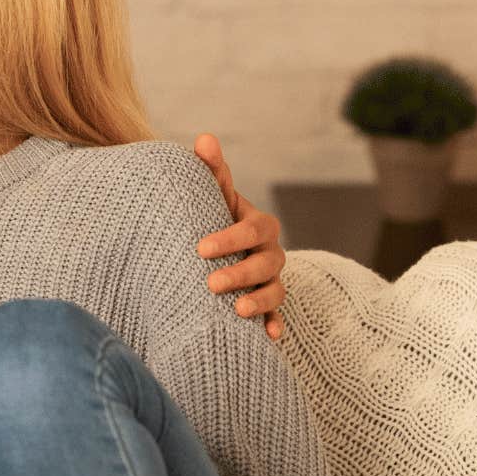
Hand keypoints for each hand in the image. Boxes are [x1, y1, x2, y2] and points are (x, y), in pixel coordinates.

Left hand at [192, 132, 287, 340]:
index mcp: (258, 225)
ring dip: (260, 301)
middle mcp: (270, 253)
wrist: (214, 250)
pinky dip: (273, 325)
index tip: (200, 248)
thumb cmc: (212, 218)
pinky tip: (267, 337)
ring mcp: (271, 280)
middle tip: (210, 282)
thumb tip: (204, 138)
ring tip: (238, 310)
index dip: (230, 238)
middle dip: (240, 273)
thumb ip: (211, 171)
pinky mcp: (266, 304)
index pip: (253, 229)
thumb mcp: (211, 197)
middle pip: (266, 263)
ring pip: (275, 291)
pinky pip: (276, 316)